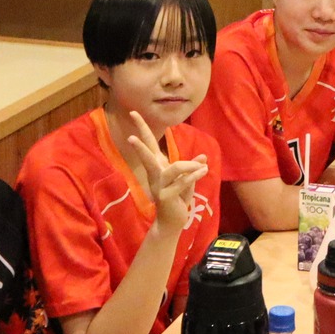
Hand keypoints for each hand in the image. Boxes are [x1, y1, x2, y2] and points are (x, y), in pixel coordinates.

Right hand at [126, 111, 208, 232]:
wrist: (173, 221)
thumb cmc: (178, 198)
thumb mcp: (187, 180)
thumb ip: (193, 168)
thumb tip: (203, 157)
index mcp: (158, 166)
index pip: (149, 143)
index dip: (141, 128)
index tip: (133, 112)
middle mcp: (155, 174)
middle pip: (147, 155)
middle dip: (140, 146)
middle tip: (130, 137)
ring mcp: (159, 186)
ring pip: (172, 168)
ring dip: (188, 166)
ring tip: (202, 166)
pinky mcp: (166, 197)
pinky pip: (182, 183)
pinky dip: (194, 176)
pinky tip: (204, 171)